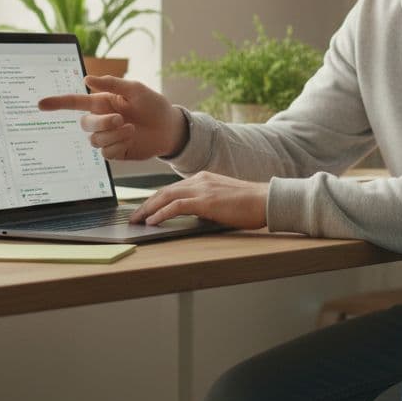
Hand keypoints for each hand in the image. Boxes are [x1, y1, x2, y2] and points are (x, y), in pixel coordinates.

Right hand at [37, 75, 186, 159]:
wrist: (169, 127)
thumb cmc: (153, 105)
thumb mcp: (136, 89)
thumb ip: (112, 84)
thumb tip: (88, 79)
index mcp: (102, 102)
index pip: (75, 103)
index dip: (58, 103)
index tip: (41, 104)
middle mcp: (101, 119)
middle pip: (85, 124)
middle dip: (102, 122)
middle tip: (122, 119)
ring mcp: (107, 136)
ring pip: (94, 140)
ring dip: (113, 134)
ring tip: (132, 129)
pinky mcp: (114, 151)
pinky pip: (105, 153)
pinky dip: (118, 145)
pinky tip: (130, 139)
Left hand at [129, 172, 267, 228]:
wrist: (267, 200)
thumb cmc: (251, 204)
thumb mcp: (224, 201)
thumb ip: (207, 204)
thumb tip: (194, 216)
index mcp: (204, 178)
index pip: (173, 188)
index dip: (156, 199)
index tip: (145, 209)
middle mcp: (200, 180)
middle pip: (164, 191)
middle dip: (146, 204)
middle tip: (134, 216)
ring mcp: (202, 189)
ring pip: (166, 197)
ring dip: (148, 209)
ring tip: (137, 220)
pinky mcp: (205, 201)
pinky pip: (175, 206)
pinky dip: (161, 214)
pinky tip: (152, 222)